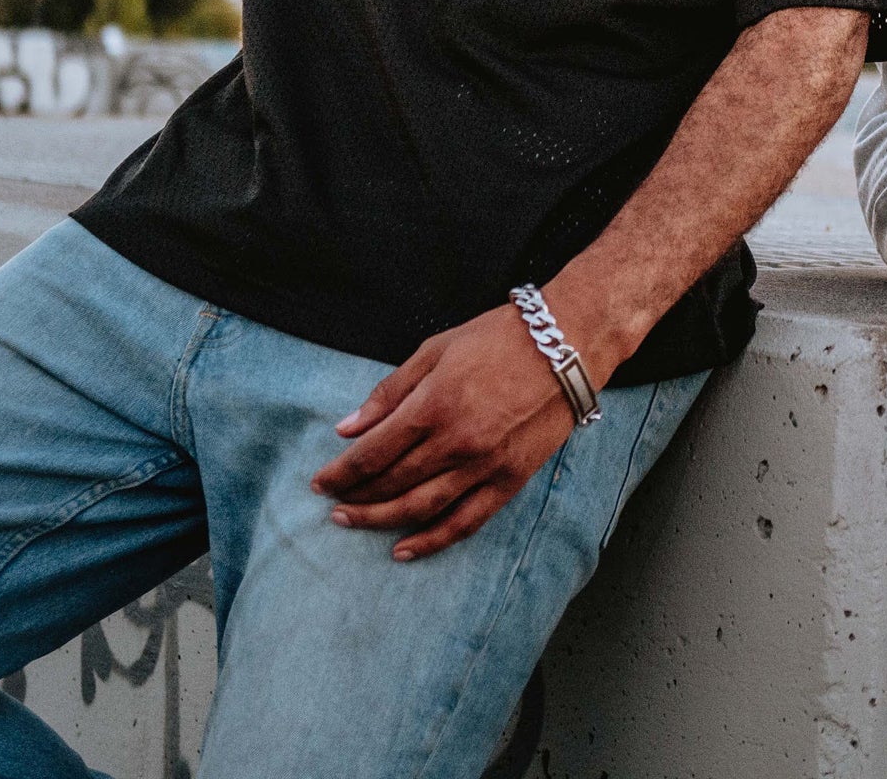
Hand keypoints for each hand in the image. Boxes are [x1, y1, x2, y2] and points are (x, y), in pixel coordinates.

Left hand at [311, 302, 572, 560]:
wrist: (567, 345)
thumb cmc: (500, 337)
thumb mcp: (437, 348)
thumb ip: (391, 390)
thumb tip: (348, 426)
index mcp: (433, 404)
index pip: (373, 452)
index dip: (341, 471)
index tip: (320, 481)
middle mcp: (455, 441)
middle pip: (391, 483)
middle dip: (355, 496)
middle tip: (333, 502)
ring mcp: (484, 465)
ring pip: (420, 508)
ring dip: (380, 520)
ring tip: (354, 522)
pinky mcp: (509, 480)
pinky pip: (465, 522)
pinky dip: (432, 541)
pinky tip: (404, 549)